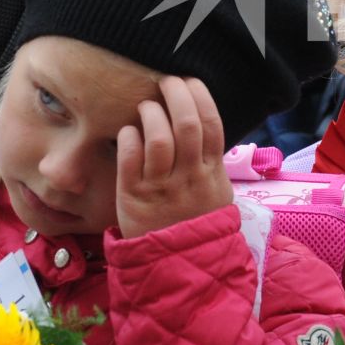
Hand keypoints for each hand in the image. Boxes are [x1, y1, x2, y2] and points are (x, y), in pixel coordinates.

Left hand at [115, 77, 233, 238]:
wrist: (178, 262)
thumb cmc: (195, 218)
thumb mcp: (216, 190)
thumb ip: (210, 159)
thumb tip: (202, 120)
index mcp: (212, 172)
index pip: (212, 125)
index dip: (201, 98)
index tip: (190, 81)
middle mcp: (189, 177)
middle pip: (188, 126)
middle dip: (177, 96)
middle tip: (166, 82)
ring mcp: (161, 187)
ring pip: (160, 140)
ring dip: (151, 115)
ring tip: (145, 106)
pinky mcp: (133, 197)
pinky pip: (130, 161)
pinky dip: (129, 139)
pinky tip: (128, 131)